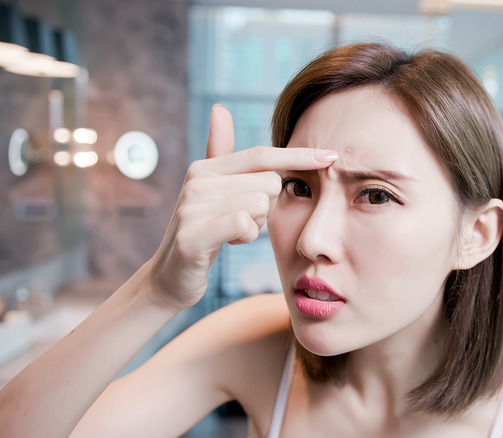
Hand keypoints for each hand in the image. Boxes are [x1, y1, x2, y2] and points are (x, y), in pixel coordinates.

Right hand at [146, 105, 336, 310]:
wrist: (171, 276)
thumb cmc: (203, 231)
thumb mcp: (212, 190)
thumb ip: (220, 152)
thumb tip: (220, 108)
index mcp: (205, 168)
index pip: (262, 155)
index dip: (298, 155)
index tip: (331, 156)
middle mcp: (196, 181)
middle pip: (269, 183)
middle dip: (267, 207)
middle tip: (243, 220)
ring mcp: (192, 207)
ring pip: (260, 204)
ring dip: (256, 225)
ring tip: (233, 232)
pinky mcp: (193, 235)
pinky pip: (244, 224)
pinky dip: (245, 237)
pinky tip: (229, 242)